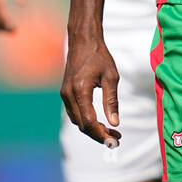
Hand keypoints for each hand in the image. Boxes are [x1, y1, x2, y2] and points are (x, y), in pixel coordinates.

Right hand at [60, 30, 121, 146]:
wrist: (82, 40)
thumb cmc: (99, 56)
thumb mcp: (111, 77)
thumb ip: (111, 101)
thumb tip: (115, 123)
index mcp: (80, 90)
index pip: (89, 121)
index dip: (101, 134)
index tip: (115, 140)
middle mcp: (68, 94)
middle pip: (82, 125)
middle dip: (98, 135)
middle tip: (116, 139)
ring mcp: (64, 94)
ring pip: (77, 121)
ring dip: (92, 129)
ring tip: (111, 131)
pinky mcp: (65, 93)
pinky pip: (74, 113)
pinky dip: (86, 121)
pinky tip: (100, 122)